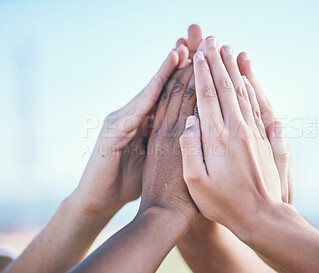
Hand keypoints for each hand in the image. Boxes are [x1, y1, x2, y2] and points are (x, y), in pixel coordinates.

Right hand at [69, 46, 188, 216]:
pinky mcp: (111, 135)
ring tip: (179, 52)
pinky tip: (159, 82)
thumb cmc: (130, 182)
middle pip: (160, 89)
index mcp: (145, 125)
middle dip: (176, 67)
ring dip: (163, 73)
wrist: (99, 201)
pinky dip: (147, 97)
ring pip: (148, 95)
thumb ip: (168, 141)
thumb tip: (194, 129)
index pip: (169, 96)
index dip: (185, 78)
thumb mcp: (155, 158)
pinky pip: (133, 113)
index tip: (202, 62)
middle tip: (194, 44)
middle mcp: (132, 118)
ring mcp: (120, 124)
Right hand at [180, 39, 318, 272]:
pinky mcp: (264, 139)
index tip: (197, 54)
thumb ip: (190, 149)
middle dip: (217, 62)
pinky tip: (247, 79)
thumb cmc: (224, 203)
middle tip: (212, 41)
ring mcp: (253, 133)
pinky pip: (256, 107)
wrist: (261, 216)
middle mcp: (236, 129)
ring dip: (234, 70)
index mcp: (216, 138)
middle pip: (225, 87)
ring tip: (229, 50)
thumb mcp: (196, 183)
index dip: (201, 73)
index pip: (205, 96)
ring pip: (242, 93)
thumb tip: (189, 121)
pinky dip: (251, 88)